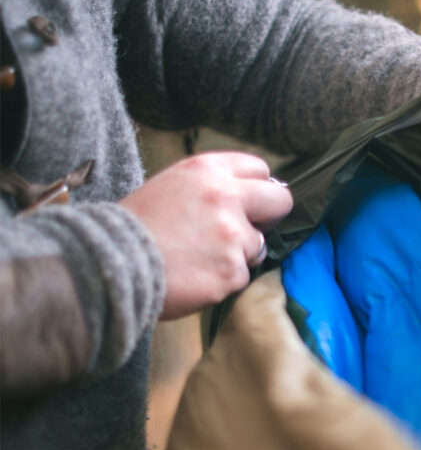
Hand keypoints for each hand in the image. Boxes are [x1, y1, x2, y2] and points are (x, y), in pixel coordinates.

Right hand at [121, 151, 292, 319]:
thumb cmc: (134, 227)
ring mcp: (232, 235)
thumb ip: (209, 187)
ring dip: (236, 255)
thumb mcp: (170, 186)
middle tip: (246, 231)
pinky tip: (195, 277)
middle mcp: (226, 197)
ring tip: (199, 259)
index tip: (249, 203)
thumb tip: (245, 198)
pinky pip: (241, 276)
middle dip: (269, 217)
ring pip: (258, 246)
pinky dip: (222, 281)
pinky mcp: (232, 270)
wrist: (111, 263)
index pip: (259, 169)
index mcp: (207, 170)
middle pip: (280, 201)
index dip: (256, 189)